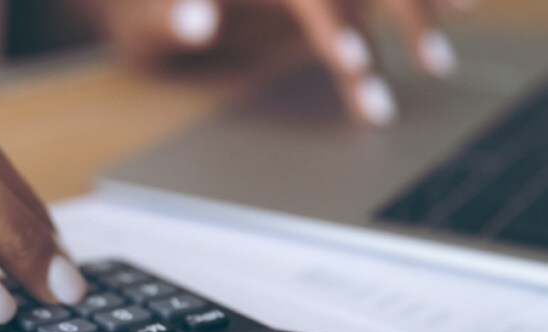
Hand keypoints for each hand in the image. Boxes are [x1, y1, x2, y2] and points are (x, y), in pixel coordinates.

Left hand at [102, 0, 473, 124]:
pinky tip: (454, 11)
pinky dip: (406, 4)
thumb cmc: (136, 10)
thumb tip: (195, 22)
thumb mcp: (144, 20)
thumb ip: (170, 15)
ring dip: (414, 10)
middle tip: (429, 67)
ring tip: (441, 58)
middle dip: (398, 16)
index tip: (354, 61)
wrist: (140, 2)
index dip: (333, 23)